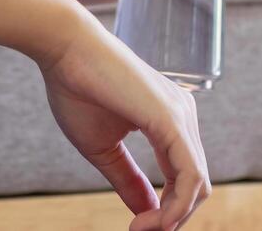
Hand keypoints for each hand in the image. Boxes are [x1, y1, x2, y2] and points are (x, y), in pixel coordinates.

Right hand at [34, 14, 211, 230]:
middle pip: (196, 185)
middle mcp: (183, 115)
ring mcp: (182, 116)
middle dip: (171, 219)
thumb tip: (147, 215)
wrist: (64, 49)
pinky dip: (175, 207)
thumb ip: (128, 180)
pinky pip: (190, 177)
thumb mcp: (103, 148)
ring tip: (141, 230)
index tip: (135, 228)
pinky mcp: (172, 119)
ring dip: (172, 218)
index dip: (166, 211)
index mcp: (170, 119)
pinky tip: (151, 220)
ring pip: (198, 185)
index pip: (185, 177)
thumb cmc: (77, 89)